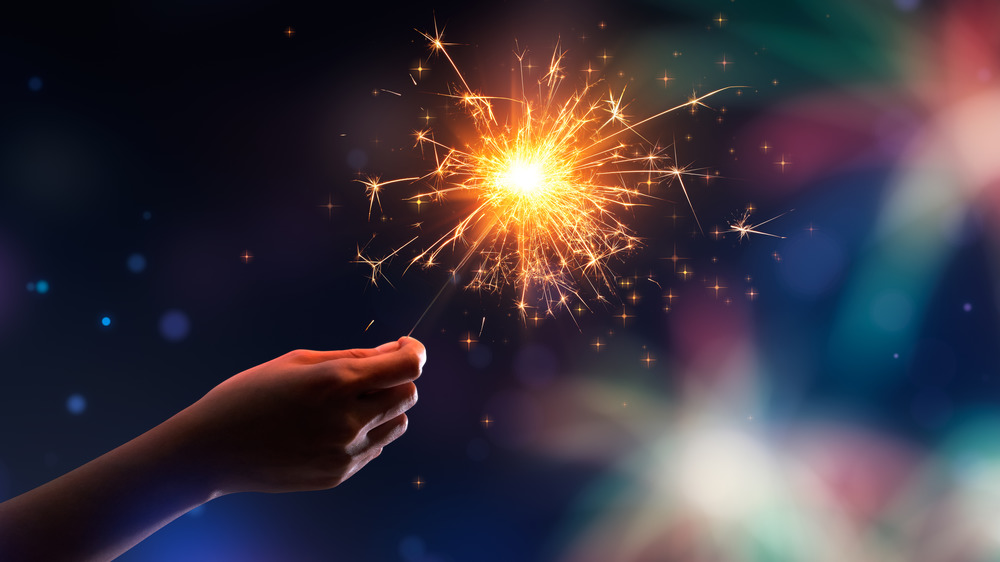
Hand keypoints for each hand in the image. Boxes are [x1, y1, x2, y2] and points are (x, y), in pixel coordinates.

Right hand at [170, 336, 424, 494]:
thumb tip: (393, 352)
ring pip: (398, 424)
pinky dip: (365, 432)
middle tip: (368, 374)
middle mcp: (347, 420)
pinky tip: (331, 426)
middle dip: (396, 378)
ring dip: (385, 408)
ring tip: (349, 401)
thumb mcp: (299, 361)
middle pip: (408, 394)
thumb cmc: (252, 393)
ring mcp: (345, 453)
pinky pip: (374, 448)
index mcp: (337, 383)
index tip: (404, 345)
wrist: (212, 450)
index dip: (414, 351)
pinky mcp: (338, 475)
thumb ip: (353, 357)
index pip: (408, 366)